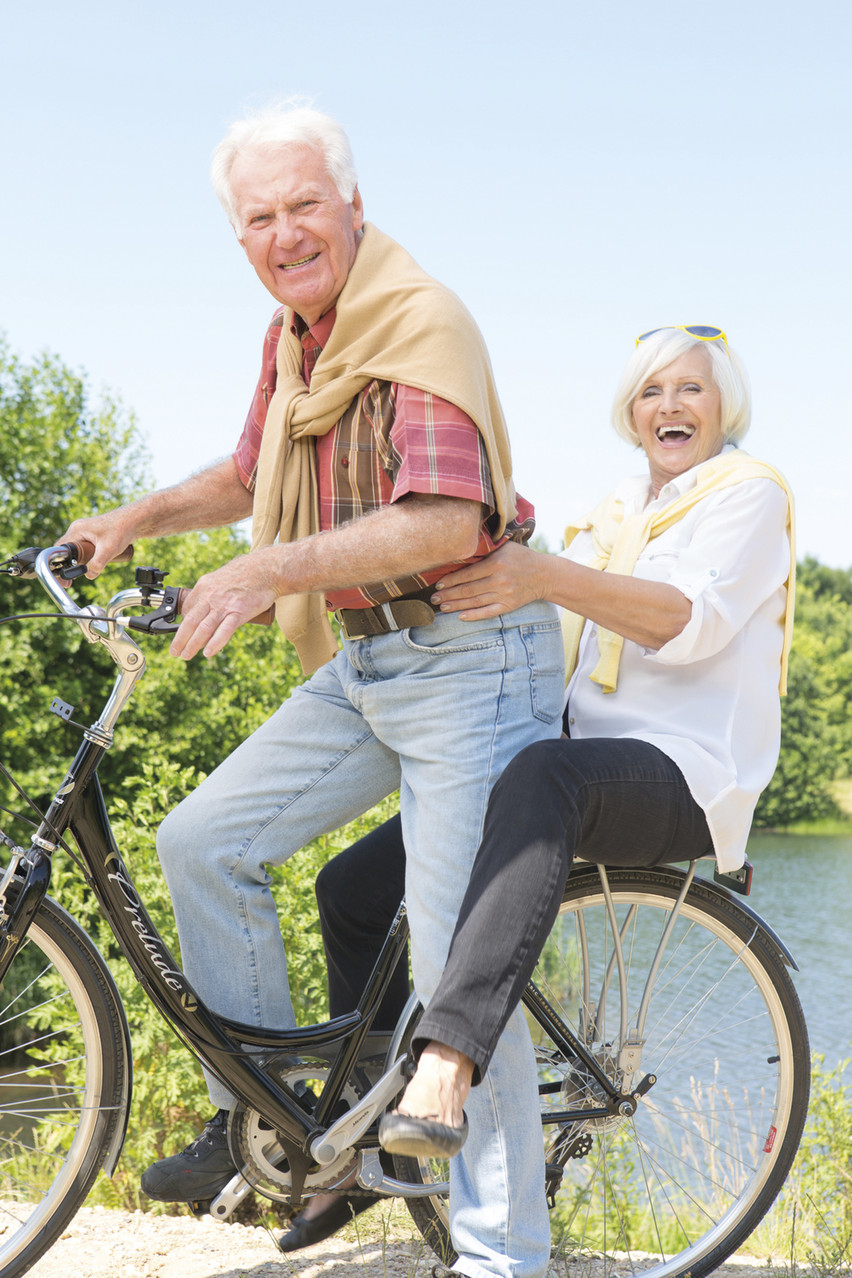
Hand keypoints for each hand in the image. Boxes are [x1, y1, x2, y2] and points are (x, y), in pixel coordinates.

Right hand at [61, 513, 135, 577]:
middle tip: (72, 580)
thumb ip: (97, 564)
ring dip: (80, 561)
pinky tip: (94, 562)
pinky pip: (84, 548)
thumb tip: (89, 575)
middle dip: (70, 565)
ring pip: (76, 550)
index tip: (65, 577)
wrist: (135, 521)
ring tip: (87, 569)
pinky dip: (86, 557)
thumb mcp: (108, 550)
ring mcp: (85, 531)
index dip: (60, 564)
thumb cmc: (122, 529)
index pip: (60, 549)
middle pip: (67, 551)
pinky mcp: (93, 535)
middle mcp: (78, 529)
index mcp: (76, 530)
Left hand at [169, 550, 278, 660]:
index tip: (184, 636)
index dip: (183, 626)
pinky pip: (225, 630)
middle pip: (190, 621)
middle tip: (174, 652)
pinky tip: (208, 652)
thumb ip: (210, 594)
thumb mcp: (220, 579)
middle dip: (180, 639)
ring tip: (186, 655)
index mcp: (204, 587)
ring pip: (204, 628)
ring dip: (192, 644)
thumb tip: (203, 610)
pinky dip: (215, 643)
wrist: (266, 569)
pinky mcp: (240, 611)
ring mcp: (225, 604)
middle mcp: (211, 596)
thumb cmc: (246, 574)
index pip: (188, 609)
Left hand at [431, 542, 546, 618]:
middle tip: (434, 598)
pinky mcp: (508, 605)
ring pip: (475, 602)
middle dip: (448, 595)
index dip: (451, 580)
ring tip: (442, 607)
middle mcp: (499, 580)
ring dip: (456, 605)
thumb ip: (485, 550)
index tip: (438, 584)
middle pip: (468, 590)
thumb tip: (461, 550)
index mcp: (496, 564)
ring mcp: (504, 595)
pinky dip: (474, 615)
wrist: (545, 574)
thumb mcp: (505, 547)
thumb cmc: (521, 557)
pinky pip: (488, 613)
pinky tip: (460, 617)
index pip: (467, 574)